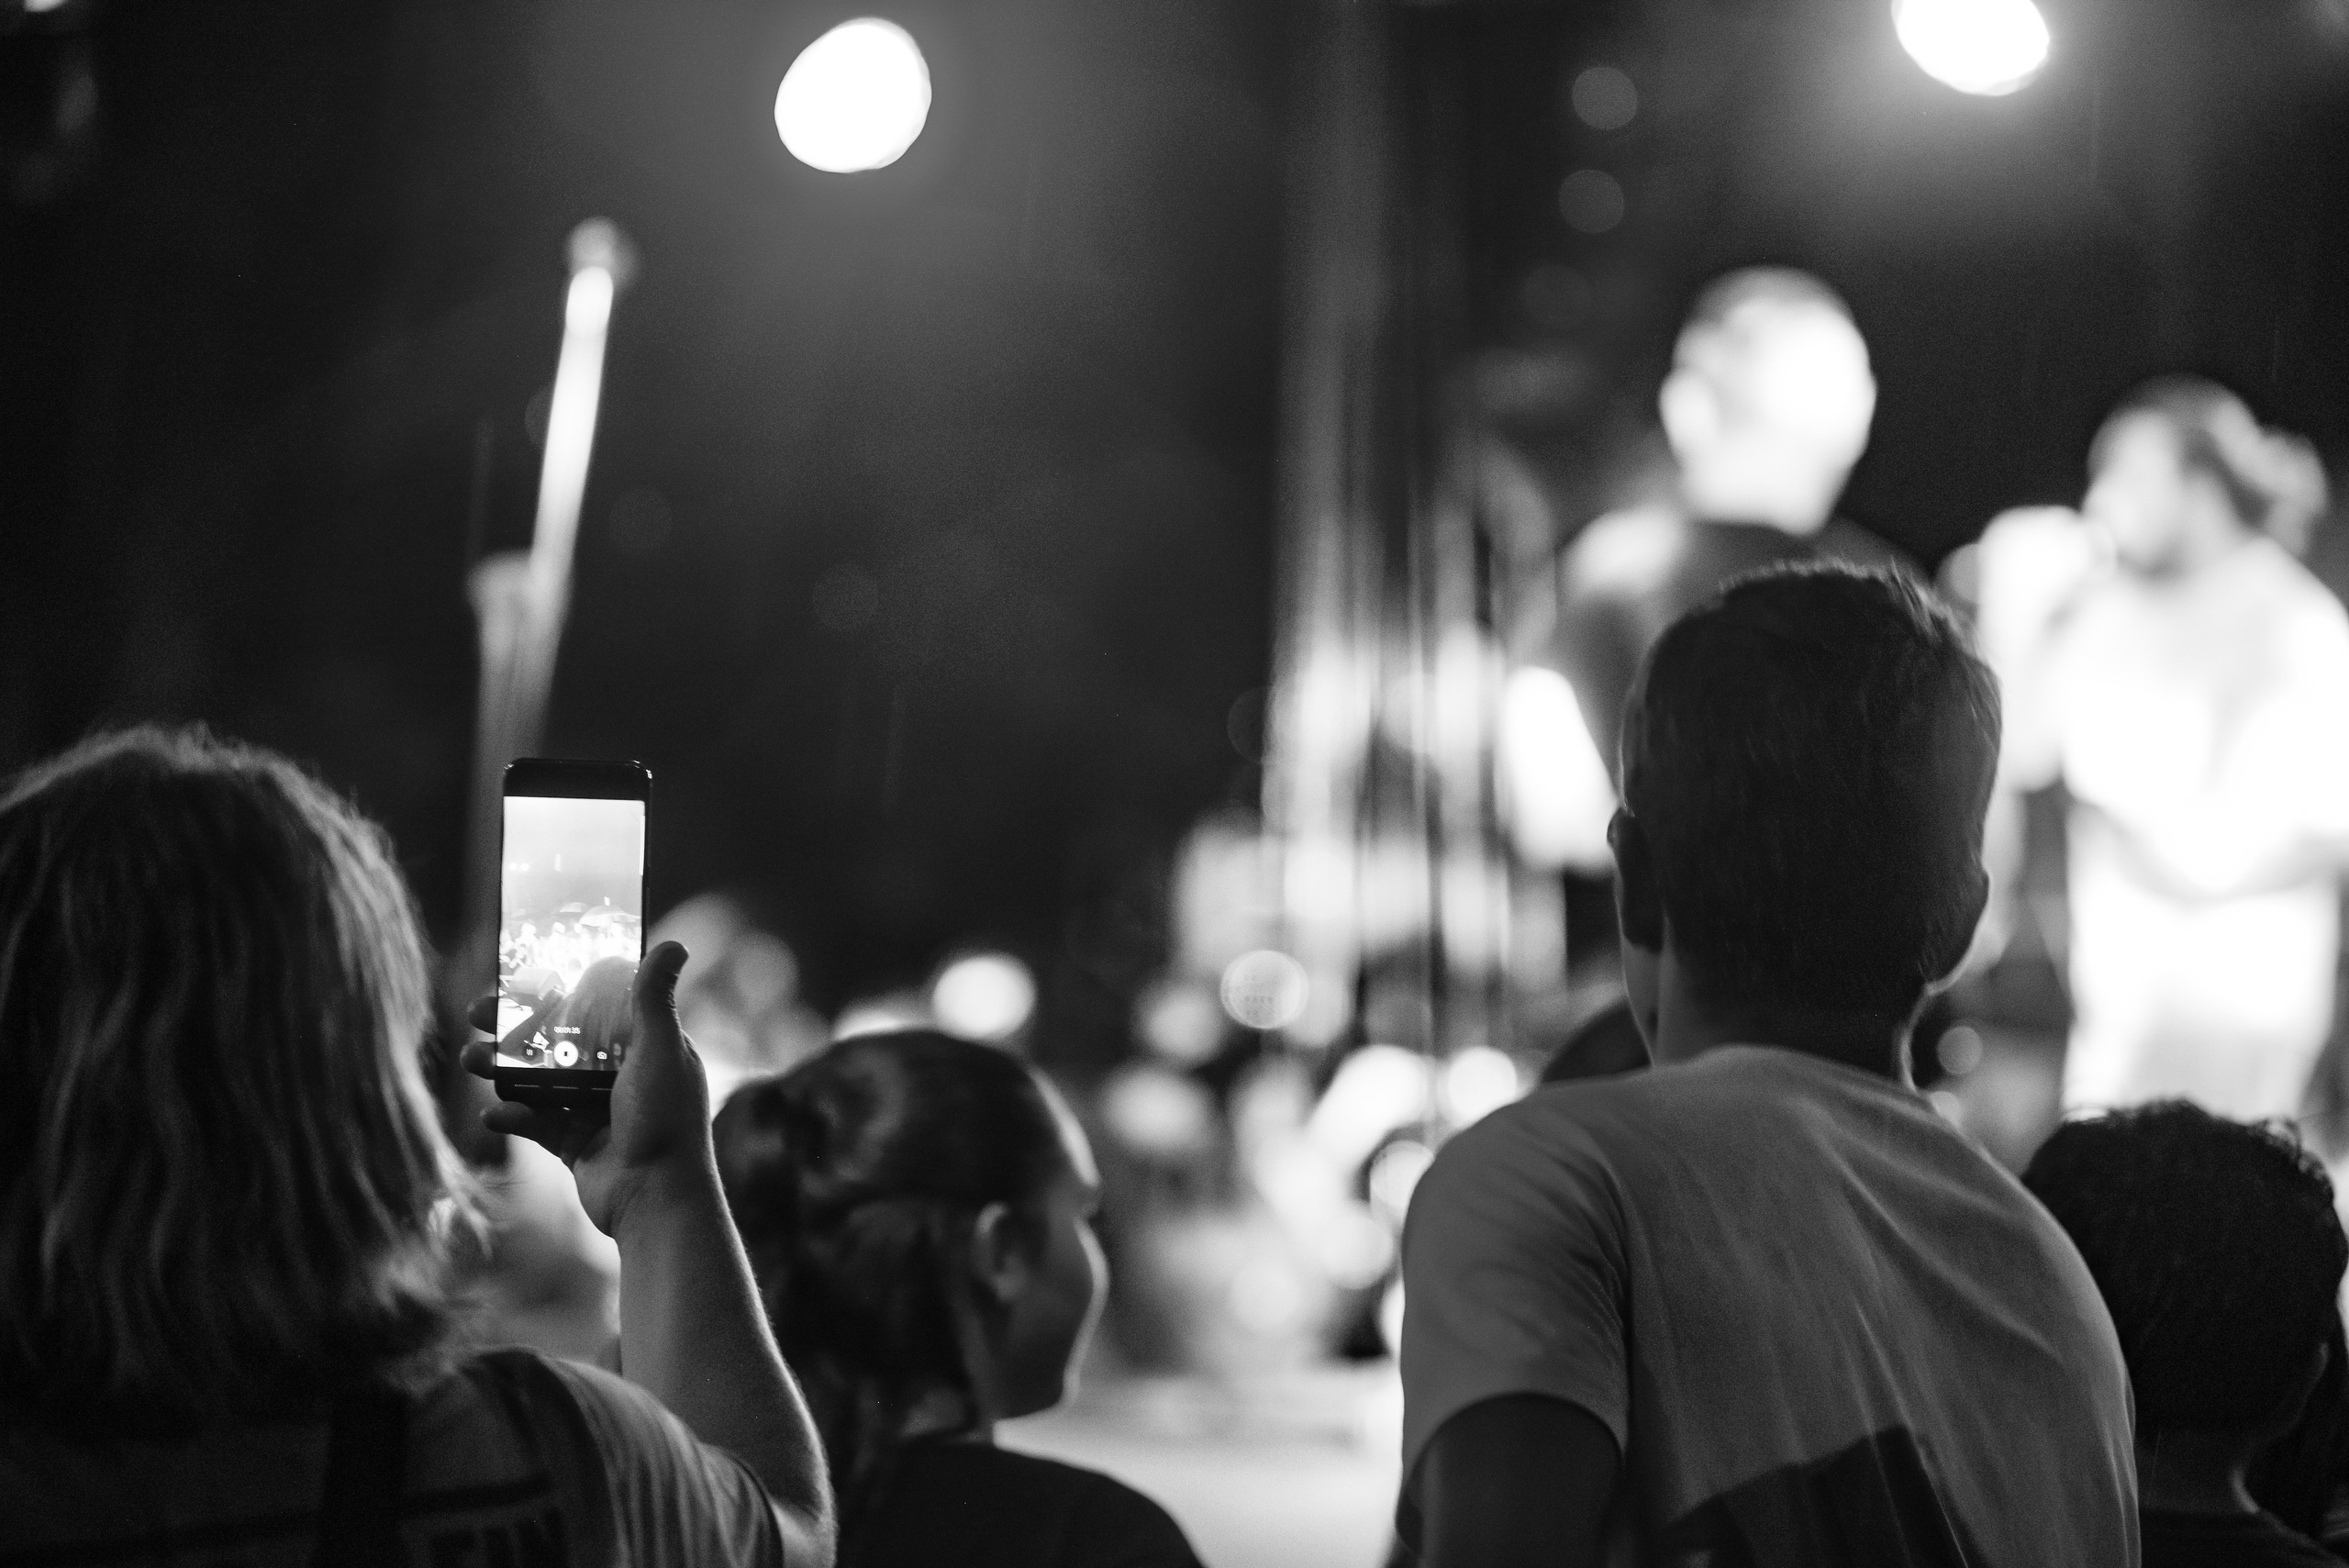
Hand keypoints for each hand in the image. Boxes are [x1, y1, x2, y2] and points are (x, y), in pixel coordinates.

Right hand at [463, 941, 713, 1234]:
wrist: (657, 1200)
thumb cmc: (666, 1120)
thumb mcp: (661, 1050)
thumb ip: (655, 999)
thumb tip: (674, 944)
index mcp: (644, 1046)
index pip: (595, 1006)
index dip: (557, 990)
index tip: (517, 974)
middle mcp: (620, 1075)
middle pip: (558, 1040)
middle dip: (515, 1027)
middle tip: (475, 1015)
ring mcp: (595, 1110)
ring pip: (539, 1079)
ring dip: (503, 1069)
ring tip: (470, 1061)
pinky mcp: (575, 1144)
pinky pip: (536, 1122)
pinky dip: (513, 1116)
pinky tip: (494, 1114)